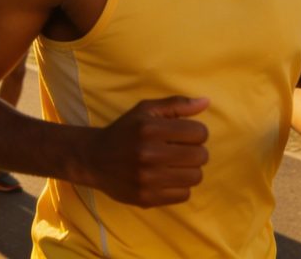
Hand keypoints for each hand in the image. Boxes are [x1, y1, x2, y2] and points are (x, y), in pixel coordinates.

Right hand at [85, 96, 209, 207]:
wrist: (94, 159)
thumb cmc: (125, 130)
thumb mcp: (146, 109)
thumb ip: (177, 104)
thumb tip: (206, 102)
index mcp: (150, 128)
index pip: (199, 133)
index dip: (196, 132)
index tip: (185, 134)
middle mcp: (149, 154)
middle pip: (200, 156)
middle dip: (195, 151)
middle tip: (181, 150)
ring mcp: (147, 179)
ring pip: (195, 177)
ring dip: (189, 170)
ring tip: (174, 164)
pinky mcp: (147, 199)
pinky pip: (184, 195)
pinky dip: (180, 186)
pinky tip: (166, 177)